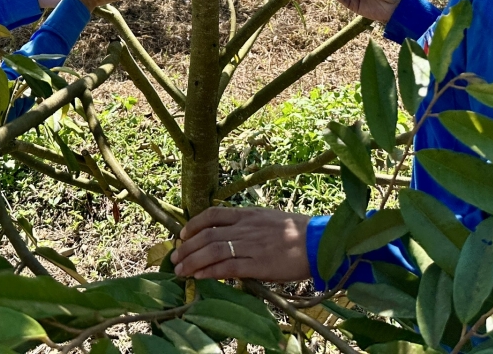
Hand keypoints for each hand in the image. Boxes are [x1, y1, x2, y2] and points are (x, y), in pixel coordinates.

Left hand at [172, 207, 310, 281]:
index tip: (183, 235)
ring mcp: (251, 246)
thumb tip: (227, 233)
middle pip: (207, 235)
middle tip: (175, 258)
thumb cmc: (296, 231)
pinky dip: (210, 272)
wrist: (318, 242)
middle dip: (187, 247)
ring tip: (180, 271)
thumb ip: (247, 224)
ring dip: (192, 261)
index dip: (193, 224)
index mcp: (248, 214)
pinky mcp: (258, 265)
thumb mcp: (268, 218)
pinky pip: (228, 267)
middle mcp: (246, 228)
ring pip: (213, 251)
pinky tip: (199, 277)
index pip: (213, 214)